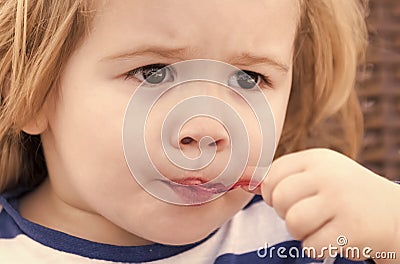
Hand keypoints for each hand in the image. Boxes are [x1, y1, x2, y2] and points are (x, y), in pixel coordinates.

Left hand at [261, 148, 399, 261]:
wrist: (396, 214)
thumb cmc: (347, 194)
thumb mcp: (321, 173)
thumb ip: (287, 177)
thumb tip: (247, 185)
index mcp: (317, 158)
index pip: (273, 174)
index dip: (272, 192)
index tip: (286, 199)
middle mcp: (328, 175)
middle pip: (279, 198)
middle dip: (285, 213)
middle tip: (303, 214)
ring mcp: (340, 201)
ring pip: (293, 222)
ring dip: (300, 232)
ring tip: (317, 227)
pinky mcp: (350, 228)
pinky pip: (310, 245)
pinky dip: (316, 247)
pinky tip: (332, 238)